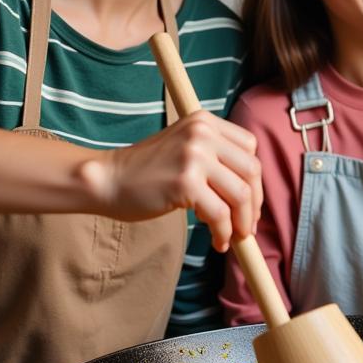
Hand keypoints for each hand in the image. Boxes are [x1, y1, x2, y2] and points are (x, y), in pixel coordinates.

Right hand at [79, 111, 261, 252]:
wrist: (108, 179)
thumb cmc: (147, 171)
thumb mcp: (185, 147)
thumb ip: (216, 157)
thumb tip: (252, 194)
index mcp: (204, 121)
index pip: (249, 147)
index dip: (254, 179)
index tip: (249, 201)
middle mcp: (203, 133)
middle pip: (251, 170)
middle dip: (254, 204)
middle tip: (246, 226)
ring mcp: (195, 156)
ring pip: (241, 194)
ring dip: (241, 222)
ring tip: (233, 237)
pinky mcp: (186, 182)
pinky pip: (220, 214)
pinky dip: (223, 232)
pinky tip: (217, 241)